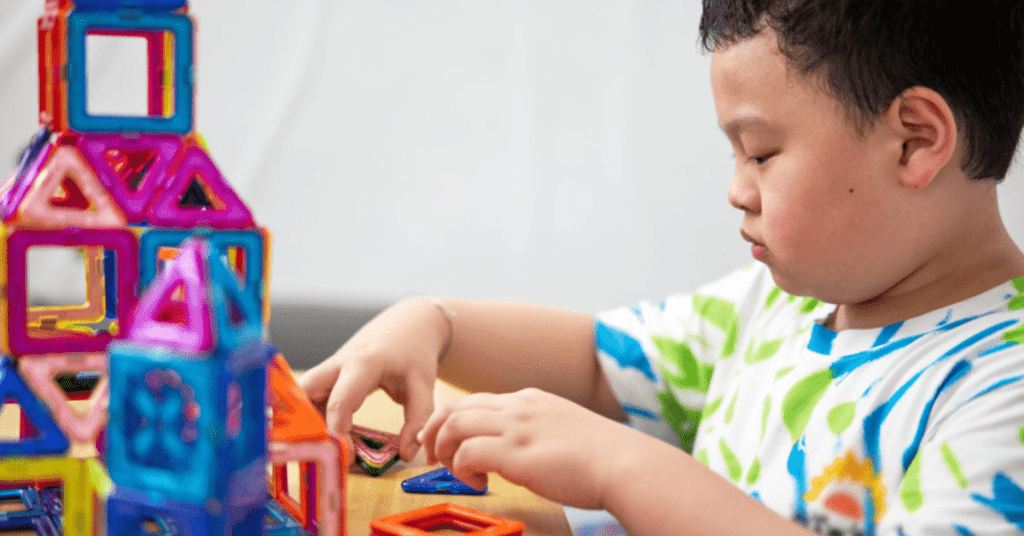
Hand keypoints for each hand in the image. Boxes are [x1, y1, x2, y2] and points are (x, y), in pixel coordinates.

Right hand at [298, 298, 449, 461]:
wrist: (410, 322)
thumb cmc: (415, 353)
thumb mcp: (425, 384)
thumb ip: (418, 419)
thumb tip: (405, 454)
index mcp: (363, 363)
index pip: (339, 401)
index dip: (337, 431)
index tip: (347, 455)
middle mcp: (339, 363)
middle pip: (305, 393)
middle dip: (307, 423)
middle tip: (326, 451)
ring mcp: (330, 366)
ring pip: (302, 395)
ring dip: (309, 421)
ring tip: (330, 445)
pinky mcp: (329, 372)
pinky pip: (311, 395)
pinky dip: (314, 415)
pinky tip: (332, 433)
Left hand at [417, 388, 635, 509]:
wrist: (624, 463)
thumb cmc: (603, 457)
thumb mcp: (565, 429)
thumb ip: (539, 431)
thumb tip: (523, 451)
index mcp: (530, 400)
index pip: (475, 401)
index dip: (452, 421)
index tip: (445, 441)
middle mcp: (518, 407)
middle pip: (455, 407)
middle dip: (435, 430)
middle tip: (432, 455)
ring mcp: (516, 427)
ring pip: (454, 424)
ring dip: (442, 448)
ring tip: (450, 469)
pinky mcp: (515, 453)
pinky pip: (466, 452)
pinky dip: (460, 468)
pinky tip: (476, 481)